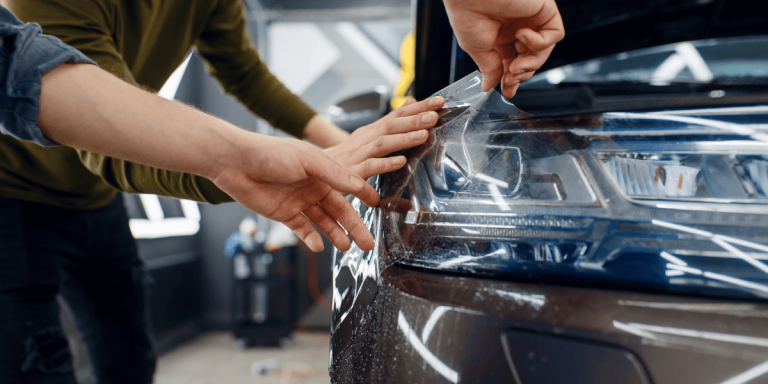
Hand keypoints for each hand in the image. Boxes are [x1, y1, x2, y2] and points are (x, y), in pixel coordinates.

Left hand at [209, 135, 379, 252]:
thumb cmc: (271, 153)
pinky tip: (319, 246)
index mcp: (322, 171)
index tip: (378, 205)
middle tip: (368, 243)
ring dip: (335, 234)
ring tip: (347, 247)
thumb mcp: (308, 160)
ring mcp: (298, 201)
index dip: (363, 195)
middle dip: (354, 226)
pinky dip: (311, 238)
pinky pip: (302, 229)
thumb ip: (334, 174)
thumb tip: (358, 184)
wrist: (236, 163)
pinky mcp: (283, 214)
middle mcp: (313, 187)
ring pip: (323, 222)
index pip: (348, 186)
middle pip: (338, 210)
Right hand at [325, 96, 444, 179]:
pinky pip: (370, 167)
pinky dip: (386, 164)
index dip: (418, 107)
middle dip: (414, 119)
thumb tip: (411, 102)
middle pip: (391, 125)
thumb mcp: (369, 135)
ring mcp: (359, 154)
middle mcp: (366, 139)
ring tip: (423, 134)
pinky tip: (400, 162)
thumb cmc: (346, 156)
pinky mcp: (353, 172)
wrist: (316, 171)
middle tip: (435, 114)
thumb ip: (391, 121)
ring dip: (403, 138)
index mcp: (372, 130)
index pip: (397, 114)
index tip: (439, 101)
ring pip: (383, 143)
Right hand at [444, 0, 563, 97]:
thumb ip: (489, 68)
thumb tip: (490, 86)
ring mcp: (532, 19)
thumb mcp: (476, 48)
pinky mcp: (544, 9)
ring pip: (545, 51)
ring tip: (515, 65)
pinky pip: (555, 34)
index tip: (507, 90)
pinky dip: (540, 42)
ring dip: (532, 64)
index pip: (514, 61)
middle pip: (531, 59)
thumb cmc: (467, 12)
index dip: (512, 78)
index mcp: (501, 35)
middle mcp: (517, 26)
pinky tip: (522, 36)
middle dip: (522, 74)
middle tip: (510, 78)